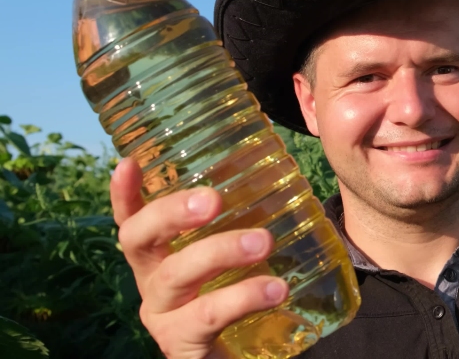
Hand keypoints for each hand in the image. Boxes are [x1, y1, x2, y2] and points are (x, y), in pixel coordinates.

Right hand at [111, 158, 288, 358]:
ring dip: (220, 252)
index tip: (130, 163)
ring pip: (176, 277)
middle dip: (173, 213)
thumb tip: (290, 176)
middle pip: (139, 240)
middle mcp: (152, 283)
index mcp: (159, 257)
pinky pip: (206, 317)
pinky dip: (242, 298)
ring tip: (265, 242)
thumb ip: (248, 222)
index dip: (124, 194)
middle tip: (214, 198)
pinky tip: (276, 289)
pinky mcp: (182, 345)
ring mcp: (163, 317)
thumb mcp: (238, 259)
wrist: (245, 356)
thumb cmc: (241, 298)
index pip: (132, 220)